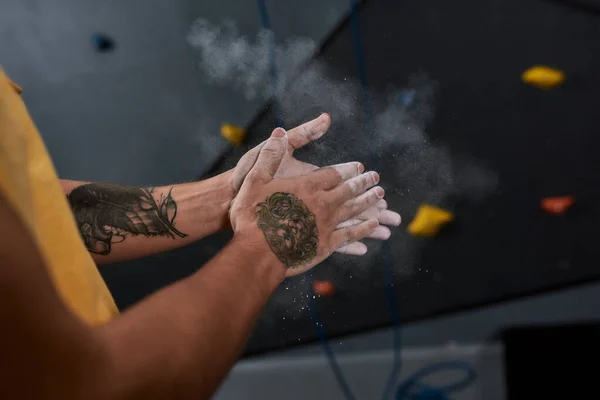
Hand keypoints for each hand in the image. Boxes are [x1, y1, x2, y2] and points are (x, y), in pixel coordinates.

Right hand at [230, 128, 383, 276]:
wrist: (256, 253)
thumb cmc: (253, 214)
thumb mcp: (255, 178)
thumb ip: (270, 154)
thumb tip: (279, 132)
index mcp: (307, 186)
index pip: (333, 173)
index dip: (348, 169)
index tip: (360, 166)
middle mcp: (322, 204)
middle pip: (348, 191)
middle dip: (364, 184)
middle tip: (376, 179)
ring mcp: (326, 226)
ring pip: (354, 211)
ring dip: (369, 204)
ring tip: (382, 199)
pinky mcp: (324, 246)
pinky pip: (349, 236)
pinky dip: (363, 231)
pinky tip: (372, 227)